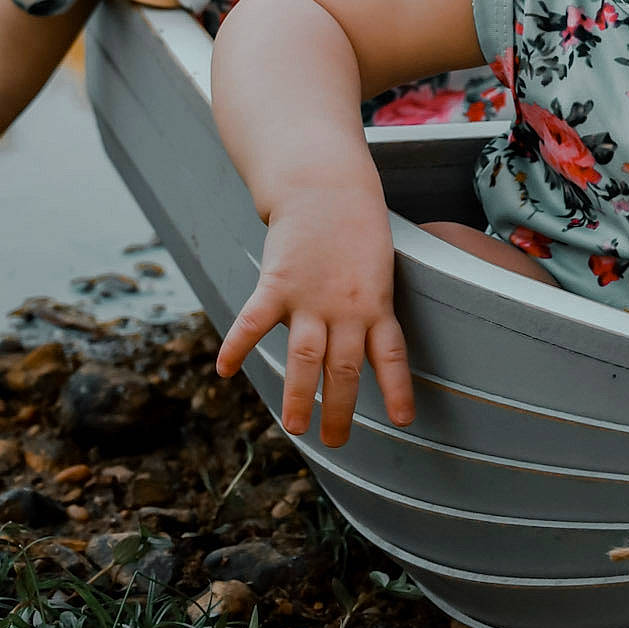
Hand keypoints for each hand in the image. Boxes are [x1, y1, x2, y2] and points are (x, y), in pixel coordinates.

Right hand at [214, 179, 413, 447]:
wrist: (326, 185)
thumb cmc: (354, 225)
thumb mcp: (377, 265)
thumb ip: (368, 304)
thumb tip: (364, 338)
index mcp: (375, 304)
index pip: (391, 355)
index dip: (397, 389)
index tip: (403, 421)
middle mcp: (346, 308)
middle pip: (345, 369)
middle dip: (341, 410)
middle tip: (336, 442)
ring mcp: (311, 298)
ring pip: (307, 358)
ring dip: (300, 396)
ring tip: (295, 428)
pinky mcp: (278, 283)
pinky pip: (255, 321)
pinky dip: (238, 345)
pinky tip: (225, 370)